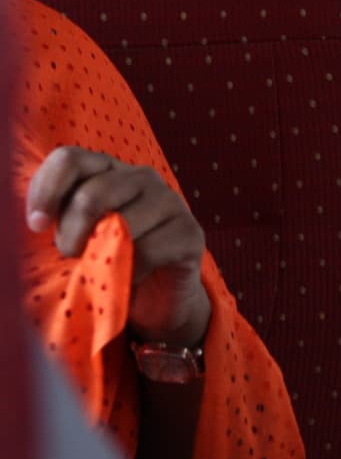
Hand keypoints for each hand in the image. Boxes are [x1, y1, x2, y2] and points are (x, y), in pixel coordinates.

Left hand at [26, 147, 210, 348]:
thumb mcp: (72, 234)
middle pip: (92, 194)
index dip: (45, 190)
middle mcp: (141, 177)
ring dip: (102, 254)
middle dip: (72, 233)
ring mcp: (170, 202)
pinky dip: (132, 270)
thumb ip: (54, 217)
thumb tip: (31, 220)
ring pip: (123, 222)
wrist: (154, 299)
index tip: (36, 226)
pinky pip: (150, 249)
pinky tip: (132, 276)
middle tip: (71, 255)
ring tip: (101, 267)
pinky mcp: (190, 233)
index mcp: (107, 170)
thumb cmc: (105, 261)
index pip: (70, 159)